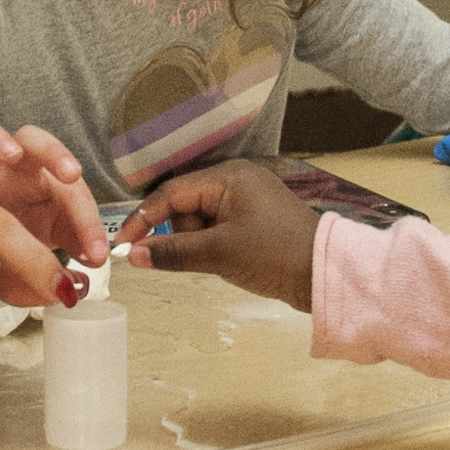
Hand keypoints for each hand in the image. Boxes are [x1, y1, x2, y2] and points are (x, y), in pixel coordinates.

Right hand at [0, 121, 111, 266]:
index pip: (71, 191)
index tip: (95, 254)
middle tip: (71, 175)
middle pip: (33, 140)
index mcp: (45, 188)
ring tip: (12, 154)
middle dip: (54, 152)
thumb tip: (80, 280)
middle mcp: (11, 173)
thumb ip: (56, 275)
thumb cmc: (8, 263)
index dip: (89, 222)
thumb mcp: (36, 272)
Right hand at [130, 159, 320, 310]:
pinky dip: (213, 245)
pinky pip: (217, 228)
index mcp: (228, 176)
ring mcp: (247, 199)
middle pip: (184, 204)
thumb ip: (172, 252)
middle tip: (200, 256)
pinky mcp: (254, 219)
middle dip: (180, 234)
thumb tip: (133, 255)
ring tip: (222, 260)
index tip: (122, 245)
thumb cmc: (276, 255)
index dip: (143, 219)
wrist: (327, 273)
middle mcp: (236, 180)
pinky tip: (228, 260)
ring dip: (198, 243)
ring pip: (199, 219)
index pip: (171, 193)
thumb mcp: (219, 254)